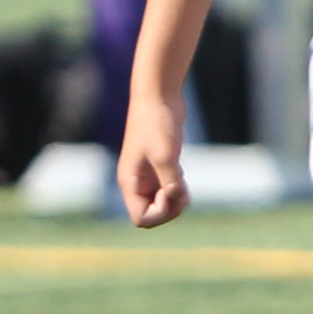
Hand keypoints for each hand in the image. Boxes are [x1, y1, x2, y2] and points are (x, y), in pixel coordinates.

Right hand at [119, 93, 190, 230]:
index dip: (160, 212)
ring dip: (176, 199)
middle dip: (171, 208)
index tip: (170, 190)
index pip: (141, 218)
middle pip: (152, 214)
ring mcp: (147, 175)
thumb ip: (171, 183)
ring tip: (181, 179)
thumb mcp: (166, 156)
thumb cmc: (157, 123)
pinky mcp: (159, 166)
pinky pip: (169, 190)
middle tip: (182, 189)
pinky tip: (180, 172)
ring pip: (162, 203)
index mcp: (129, 182)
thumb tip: (175, 199)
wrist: (159, 95)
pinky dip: (178, 188)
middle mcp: (136, 182)